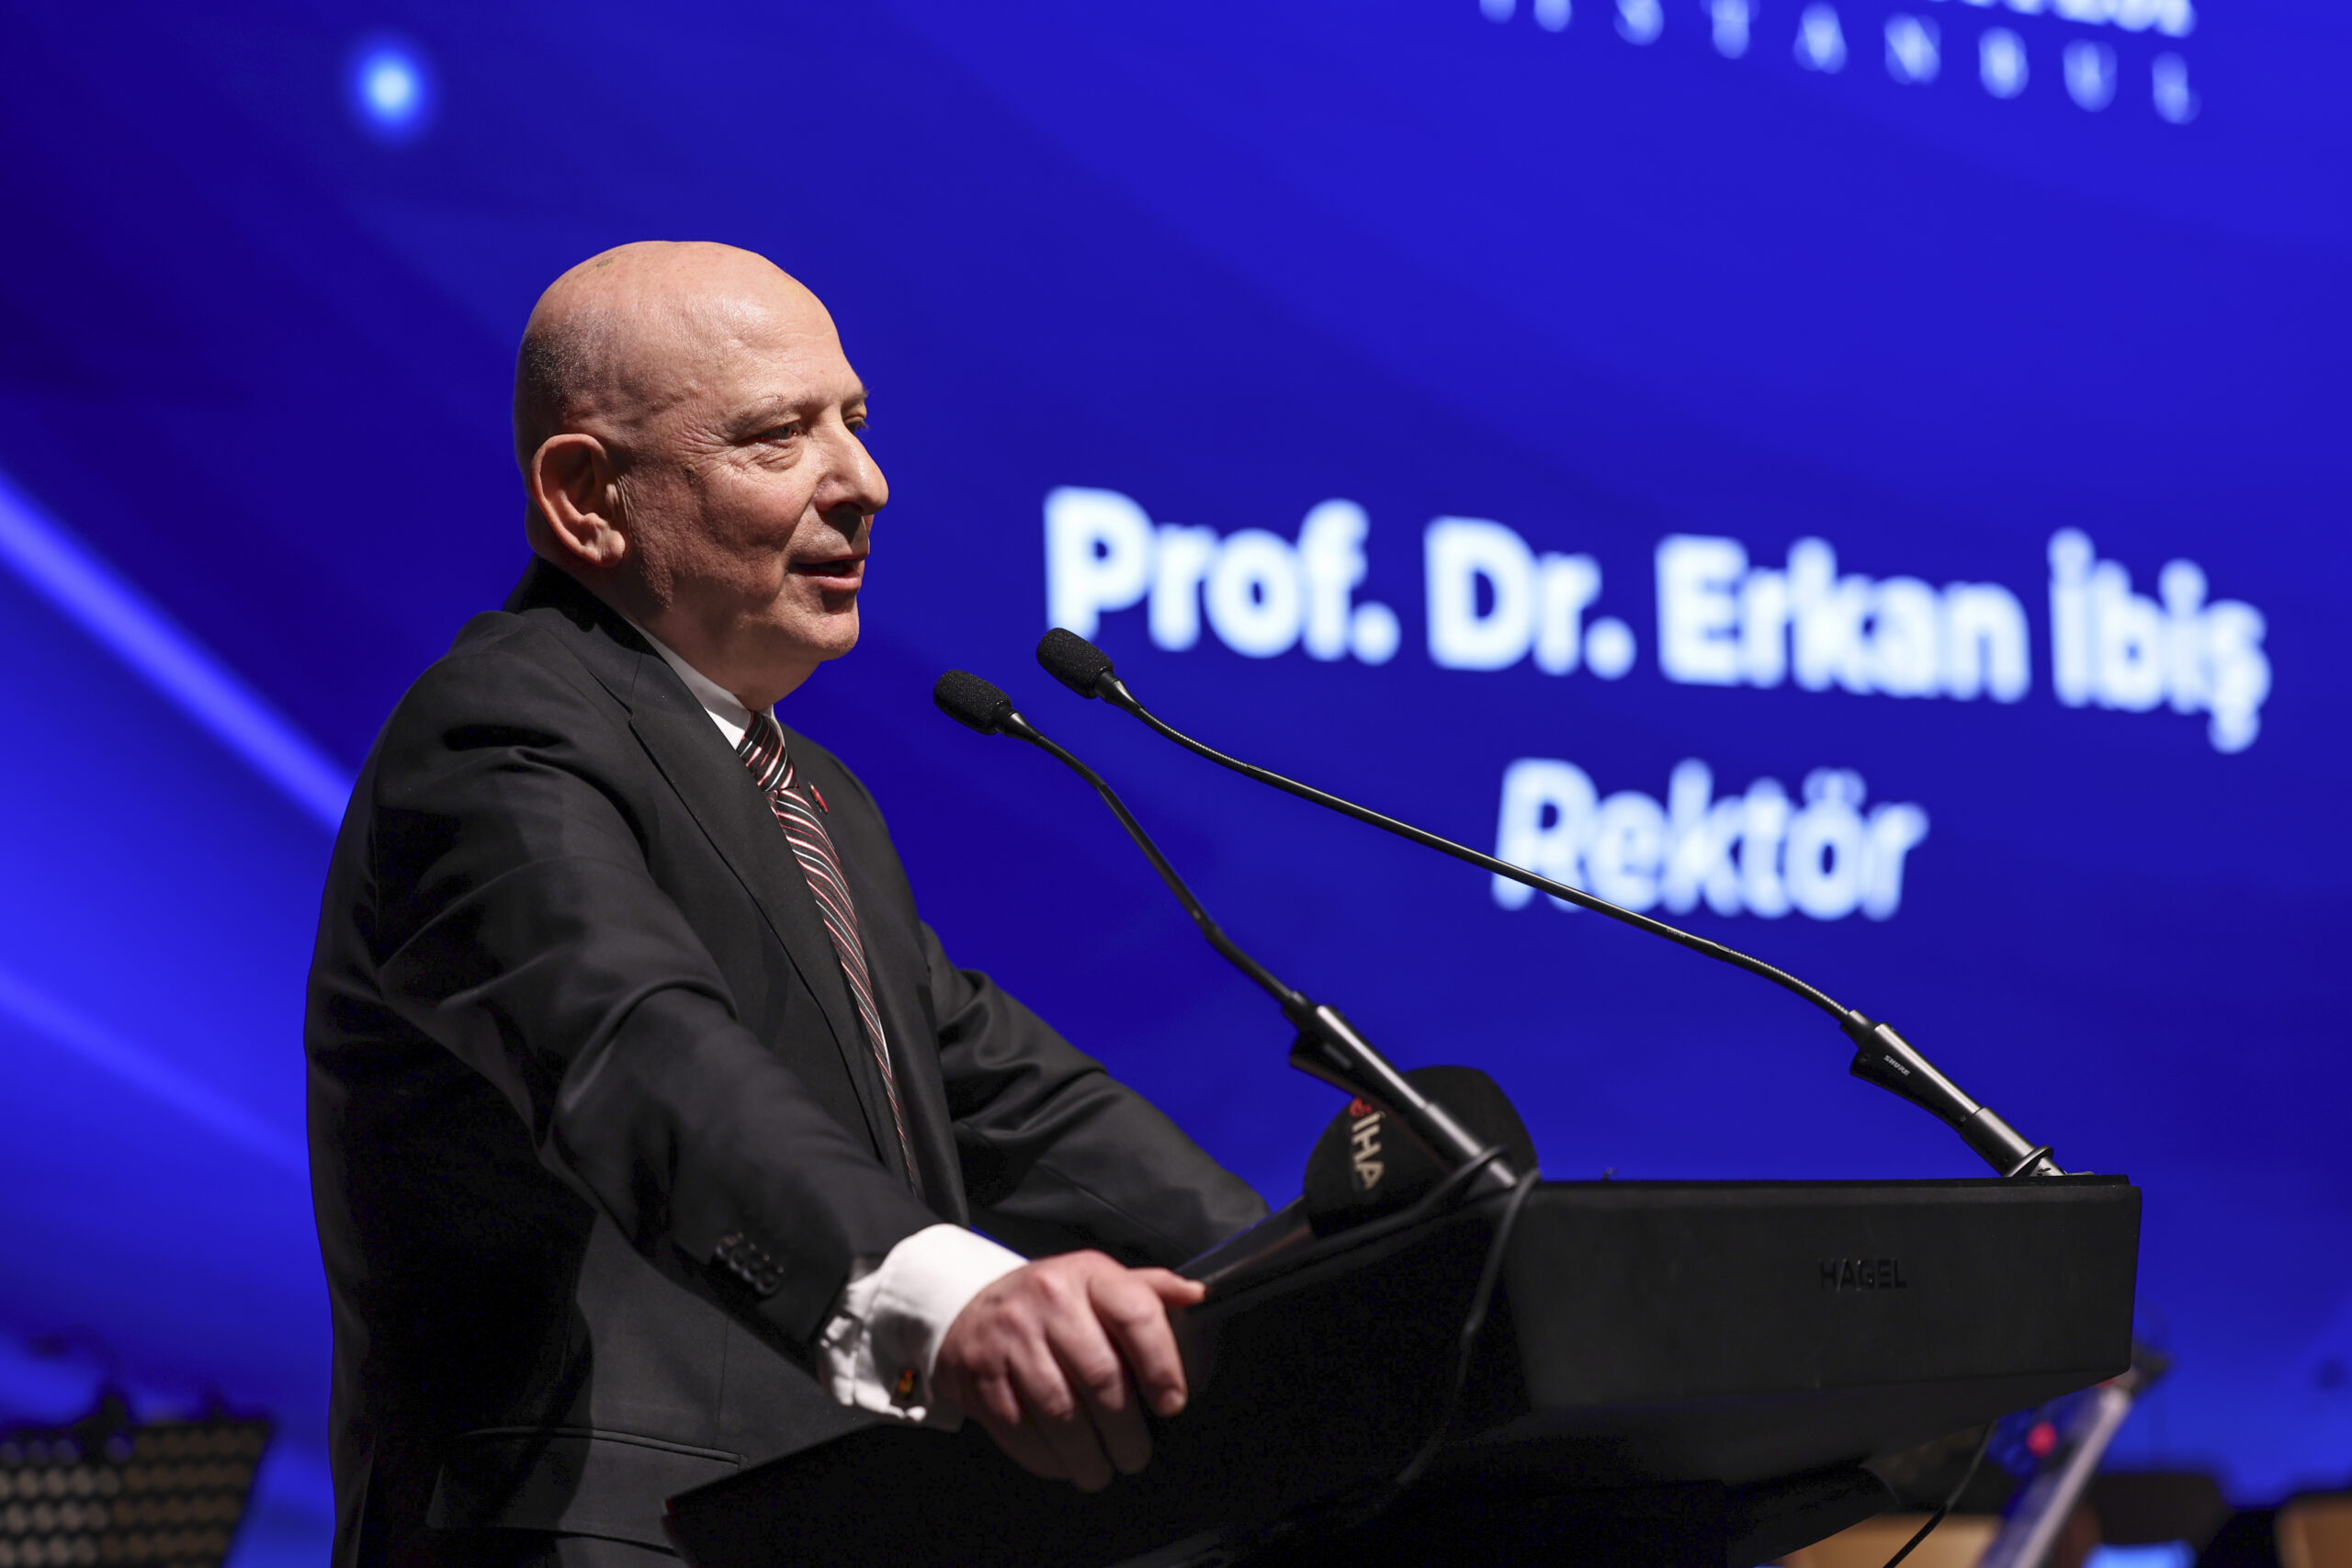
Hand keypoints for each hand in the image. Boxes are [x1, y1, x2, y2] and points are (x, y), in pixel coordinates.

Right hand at [932, 1250, 1206, 1490]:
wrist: (970, 1306)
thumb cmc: (1052, 1302)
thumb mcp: (1099, 1282)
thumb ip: (1148, 1291)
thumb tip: (1199, 1297)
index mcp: (1088, 1275)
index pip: (1135, 1314)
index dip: (1161, 1364)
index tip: (1172, 1404)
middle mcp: (1048, 1299)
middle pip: (1100, 1375)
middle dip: (1125, 1429)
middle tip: (1135, 1455)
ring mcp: (1010, 1336)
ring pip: (1059, 1410)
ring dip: (1086, 1454)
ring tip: (1101, 1471)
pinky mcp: (981, 1373)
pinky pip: (1018, 1427)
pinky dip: (1045, 1458)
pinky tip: (1062, 1465)